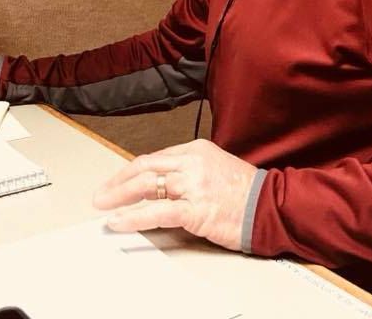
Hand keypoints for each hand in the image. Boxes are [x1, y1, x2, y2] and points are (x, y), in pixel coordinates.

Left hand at [93, 138, 257, 251]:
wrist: (270, 205)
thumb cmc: (245, 190)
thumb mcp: (214, 167)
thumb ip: (187, 171)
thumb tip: (158, 185)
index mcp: (196, 149)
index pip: (154, 157)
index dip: (130, 171)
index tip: (116, 182)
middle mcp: (192, 162)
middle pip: (145, 167)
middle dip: (118, 181)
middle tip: (101, 194)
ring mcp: (194, 185)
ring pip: (146, 185)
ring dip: (119, 197)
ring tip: (104, 207)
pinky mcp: (196, 209)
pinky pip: (157, 211)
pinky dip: (133, 217)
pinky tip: (119, 221)